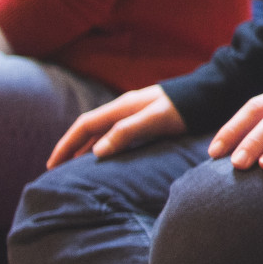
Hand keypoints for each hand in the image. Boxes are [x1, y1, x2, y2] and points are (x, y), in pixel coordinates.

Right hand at [49, 87, 188, 166]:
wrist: (211, 93)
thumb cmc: (184, 108)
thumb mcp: (155, 120)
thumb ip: (126, 132)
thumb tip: (95, 152)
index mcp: (121, 106)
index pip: (84, 126)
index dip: (66, 145)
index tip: (52, 166)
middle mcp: (124, 107)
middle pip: (89, 128)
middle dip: (70, 147)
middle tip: (57, 170)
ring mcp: (134, 112)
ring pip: (101, 131)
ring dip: (85, 147)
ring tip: (75, 168)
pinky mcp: (147, 118)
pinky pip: (115, 133)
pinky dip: (103, 146)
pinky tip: (106, 157)